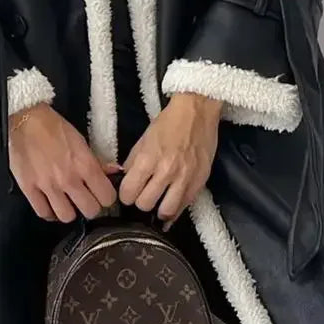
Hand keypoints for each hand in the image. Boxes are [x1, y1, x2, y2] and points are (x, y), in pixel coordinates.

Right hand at [8, 103, 118, 223]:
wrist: (25, 119)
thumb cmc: (54, 127)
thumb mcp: (81, 140)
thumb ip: (96, 160)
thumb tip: (112, 172)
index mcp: (85, 165)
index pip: (107, 197)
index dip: (106, 198)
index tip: (102, 195)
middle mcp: (69, 179)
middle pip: (90, 211)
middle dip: (90, 207)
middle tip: (85, 200)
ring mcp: (48, 186)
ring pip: (67, 216)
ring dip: (69, 211)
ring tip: (67, 204)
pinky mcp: (29, 189)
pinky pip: (43, 212)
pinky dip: (49, 212)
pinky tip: (50, 205)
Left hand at [115, 93, 222, 229]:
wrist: (197, 112)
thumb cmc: (168, 123)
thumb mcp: (143, 139)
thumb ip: (132, 162)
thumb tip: (123, 179)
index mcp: (148, 159)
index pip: (129, 192)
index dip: (125, 195)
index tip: (128, 192)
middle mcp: (166, 171)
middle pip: (145, 205)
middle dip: (140, 203)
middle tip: (142, 196)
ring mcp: (185, 178)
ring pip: (166, 211)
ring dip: (158, 211)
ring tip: (157, 205)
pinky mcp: (200, 181)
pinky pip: (185, 206)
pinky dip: (176, 211)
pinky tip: (170, 210)